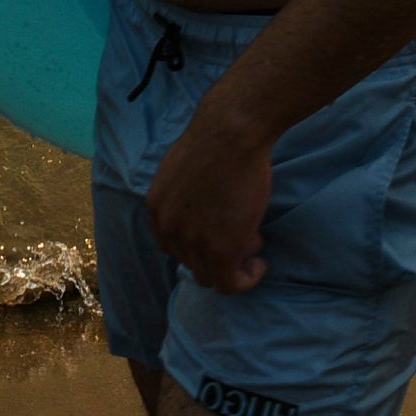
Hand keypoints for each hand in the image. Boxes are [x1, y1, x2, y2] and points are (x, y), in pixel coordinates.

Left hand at [145, 92, 274, 294]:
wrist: (233, 131)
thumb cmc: (216, 139)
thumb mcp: (181, 171)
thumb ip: (182, 199)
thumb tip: (198, 213)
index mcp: (156, 209)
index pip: (172, 244)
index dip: (198, 242)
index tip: (221, 230)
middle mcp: (168, 229)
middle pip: (191, 262)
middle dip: (217, 252)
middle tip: (242, 233)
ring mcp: (193, 243)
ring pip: (211, 277)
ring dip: (233, 265)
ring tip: (252, 241)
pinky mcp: (221, 251)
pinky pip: (231, 284)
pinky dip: (246, 279)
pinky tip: (259, 265)